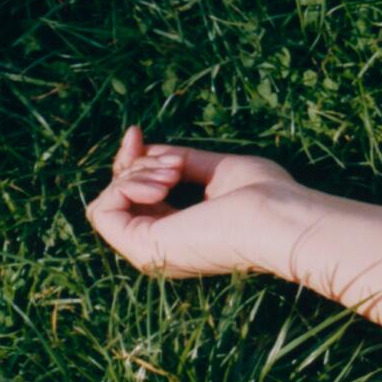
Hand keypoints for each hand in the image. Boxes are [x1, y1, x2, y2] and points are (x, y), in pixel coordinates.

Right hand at [85, 125, 305, 278]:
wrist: (278, 217)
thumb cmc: (264, 196)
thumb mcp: (217, 170)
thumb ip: (182, 162)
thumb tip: (149, 150)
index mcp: (179, 231)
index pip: (135, 197)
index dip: (131, 161)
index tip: (135, 132)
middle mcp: (160, 245)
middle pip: (117, 197)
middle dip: (134, 163)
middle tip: (173, 162)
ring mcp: (149, 250)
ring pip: (108, 201)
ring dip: (135, 173)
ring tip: (174, 173)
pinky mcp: (142, 248)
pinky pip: (103, 212)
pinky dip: (124, 186)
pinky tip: (161, 182)